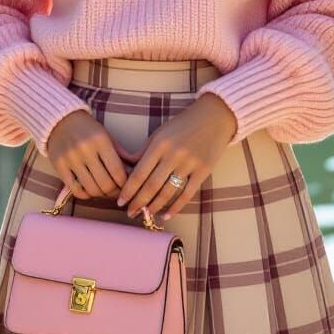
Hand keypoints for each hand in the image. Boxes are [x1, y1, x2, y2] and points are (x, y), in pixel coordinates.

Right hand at [46, 110, 129, 200]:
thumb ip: (120, 154)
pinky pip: (75, 190)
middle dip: (115, 192)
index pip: (117, 171)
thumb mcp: (107, 136)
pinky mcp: (59, 166)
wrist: (61, 120)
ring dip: (101, 195)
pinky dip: (86, 195)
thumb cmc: (88, 129)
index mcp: (101, 140)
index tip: (127, 187)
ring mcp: (71, 159)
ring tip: (105, 192)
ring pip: (91, 189)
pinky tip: (90, 190)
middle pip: (105, 183)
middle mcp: (85, 150)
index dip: (125, 184)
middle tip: (118, 193)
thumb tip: (134, 173)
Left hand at [115, 93, 236, 220]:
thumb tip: (125, 170)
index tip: (120, 202)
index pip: (139, 173)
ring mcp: (189, 163)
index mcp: (159, 144)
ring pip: (167, 192)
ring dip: (154, 207)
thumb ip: (143, 152)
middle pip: (151, 186)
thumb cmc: (182, 125)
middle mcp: (173, 154)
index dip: (128, 190)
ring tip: (145, 215)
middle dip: (138, 202)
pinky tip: (166, 216)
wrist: (214, 117)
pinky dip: (176, 207)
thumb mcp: (160, 133)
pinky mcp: (203, 170)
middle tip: (130, 213)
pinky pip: (187, 194)